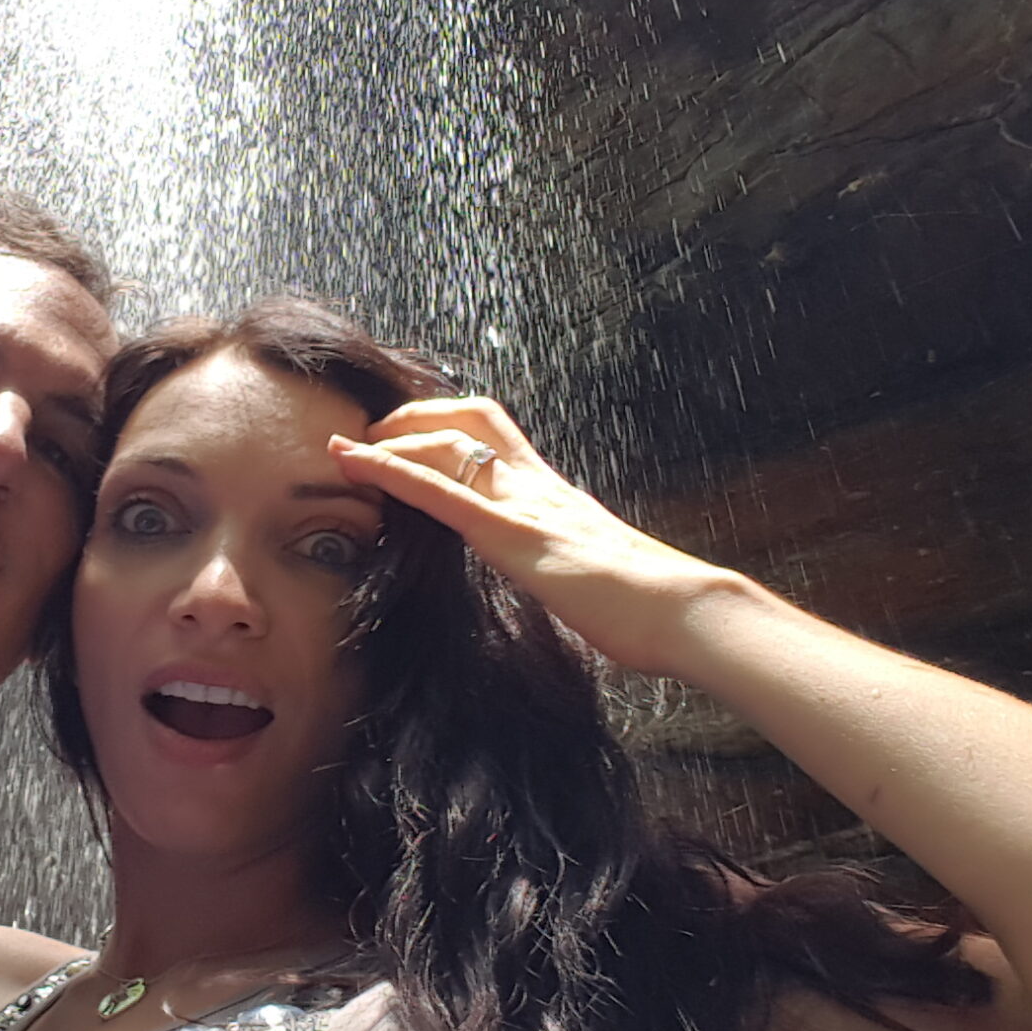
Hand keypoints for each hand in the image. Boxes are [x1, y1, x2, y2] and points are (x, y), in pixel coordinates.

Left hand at [330, 396, 745, 678]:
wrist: (682, 612)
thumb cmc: (649, 606)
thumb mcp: (593, 572)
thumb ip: (566, 562)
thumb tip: (560, 578)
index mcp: (557, 495)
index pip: (498, 433)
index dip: (448, 421)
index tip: (410, 429)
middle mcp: (539, 487)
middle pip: (471, 419)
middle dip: (416, 418)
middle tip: (373, 434)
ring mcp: (526, 507)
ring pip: (450, 447)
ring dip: (391, 442)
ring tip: (349, 448)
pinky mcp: (515, 537)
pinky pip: (444, 493)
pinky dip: (393, 473)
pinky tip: (354, 462)